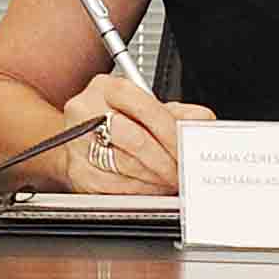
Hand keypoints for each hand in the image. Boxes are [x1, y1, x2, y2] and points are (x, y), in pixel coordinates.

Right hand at [63, 76, 216, 193]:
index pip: (144, 106)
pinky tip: (152, 186)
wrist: (77, 139)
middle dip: (167, 161)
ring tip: (171, 179)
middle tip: (183, 170)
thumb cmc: (115, 120)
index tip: (188, 147)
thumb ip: (177, 113)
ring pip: (127, 166)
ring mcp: (77, 142)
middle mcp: (85, 111)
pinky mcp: (78, 172)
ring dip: (157, 178)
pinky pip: (116, 187)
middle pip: (136, 139)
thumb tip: (201, 123)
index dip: (170, 131)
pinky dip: (140, 190)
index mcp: (106, 88)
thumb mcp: (147, 107)